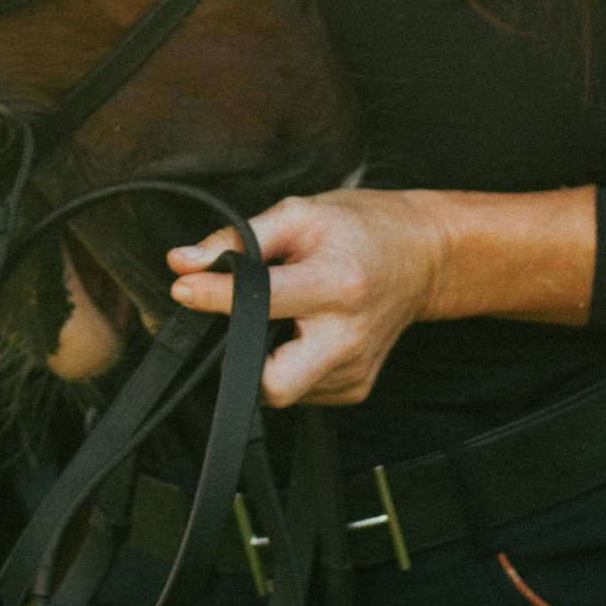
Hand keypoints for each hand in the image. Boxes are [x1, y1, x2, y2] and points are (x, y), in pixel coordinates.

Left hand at [167, 191, 447, 407]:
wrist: (422, 256)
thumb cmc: (360, 228)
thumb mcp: (300, 214)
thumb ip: (239, 238)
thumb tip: (182, 262)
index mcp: (338, 284)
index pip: (264, 301)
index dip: (215, 296)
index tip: (183, 288)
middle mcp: (349, 337)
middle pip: (274, 384)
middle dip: (241, 360)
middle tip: (234, 322)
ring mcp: (356, 371)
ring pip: (284, 390)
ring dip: (265, 358)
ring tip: (282, 314)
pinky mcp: (356, 389)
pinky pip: (303, 390)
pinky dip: (288, 364)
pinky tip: (302, 331)